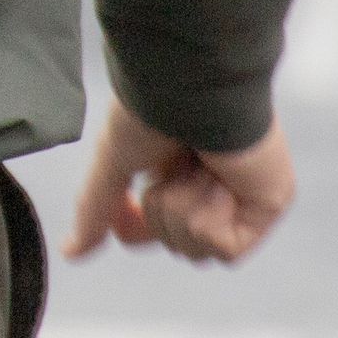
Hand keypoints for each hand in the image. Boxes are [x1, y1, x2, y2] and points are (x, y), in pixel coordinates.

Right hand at [63, 103, 295, 265]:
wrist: (192, 86)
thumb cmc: (152, 109)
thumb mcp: (113, 163)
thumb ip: (95, 209)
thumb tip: (70, 252)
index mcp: (176, 170)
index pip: (154, 228)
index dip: (139, 225)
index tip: (130, 205)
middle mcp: (210, 183)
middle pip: (174, 244)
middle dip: (163, 207)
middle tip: (174, 164)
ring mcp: (242, 197)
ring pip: (197, 250)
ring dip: (185, 207)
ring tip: (198, 166)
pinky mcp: (267, 205)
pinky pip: (227, 250)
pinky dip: (212, 218)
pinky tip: (220, 178)